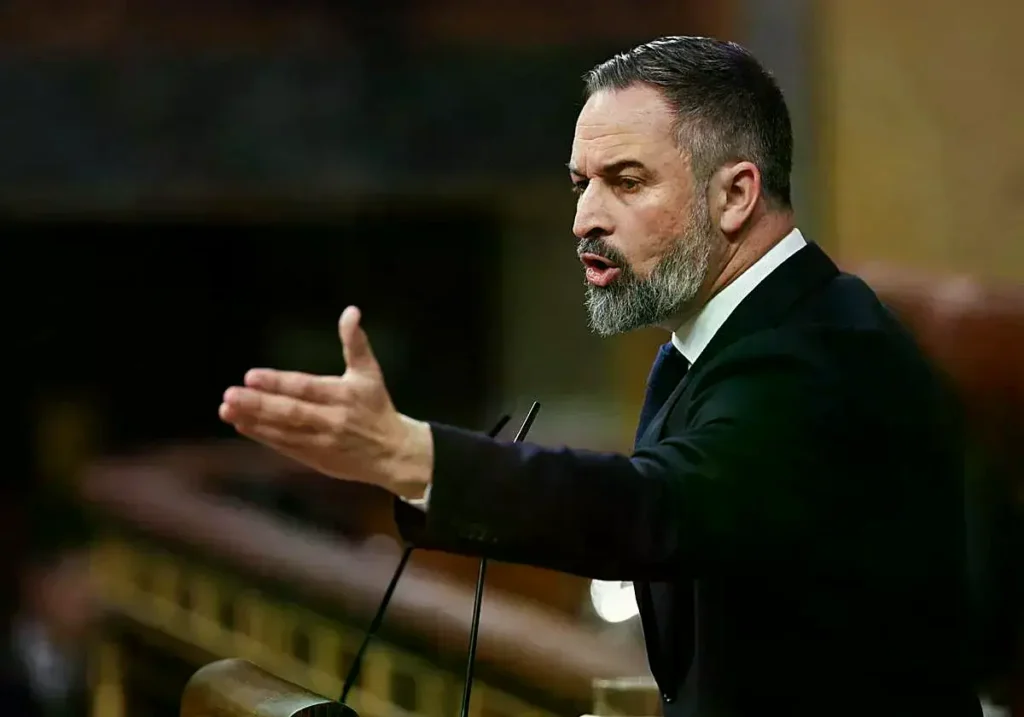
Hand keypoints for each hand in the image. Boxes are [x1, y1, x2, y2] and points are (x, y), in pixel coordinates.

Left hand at [218, 306, 431, 495]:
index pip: (306, 387)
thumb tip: (351, 311)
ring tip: (226, 410)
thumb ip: (355, 342)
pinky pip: (285, 446)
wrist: (393, 453)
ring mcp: (322, 442)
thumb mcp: (369, 373)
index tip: (251, 375)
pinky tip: (242, 424)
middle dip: (258, 404)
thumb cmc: (376, 406)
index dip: (278, 382)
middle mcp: (332, 420)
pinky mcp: (315, 458)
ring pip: (283, 431)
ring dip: (253, 420)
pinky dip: (262, 436)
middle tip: (229, 394)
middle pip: (290, 411)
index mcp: (343, 395)